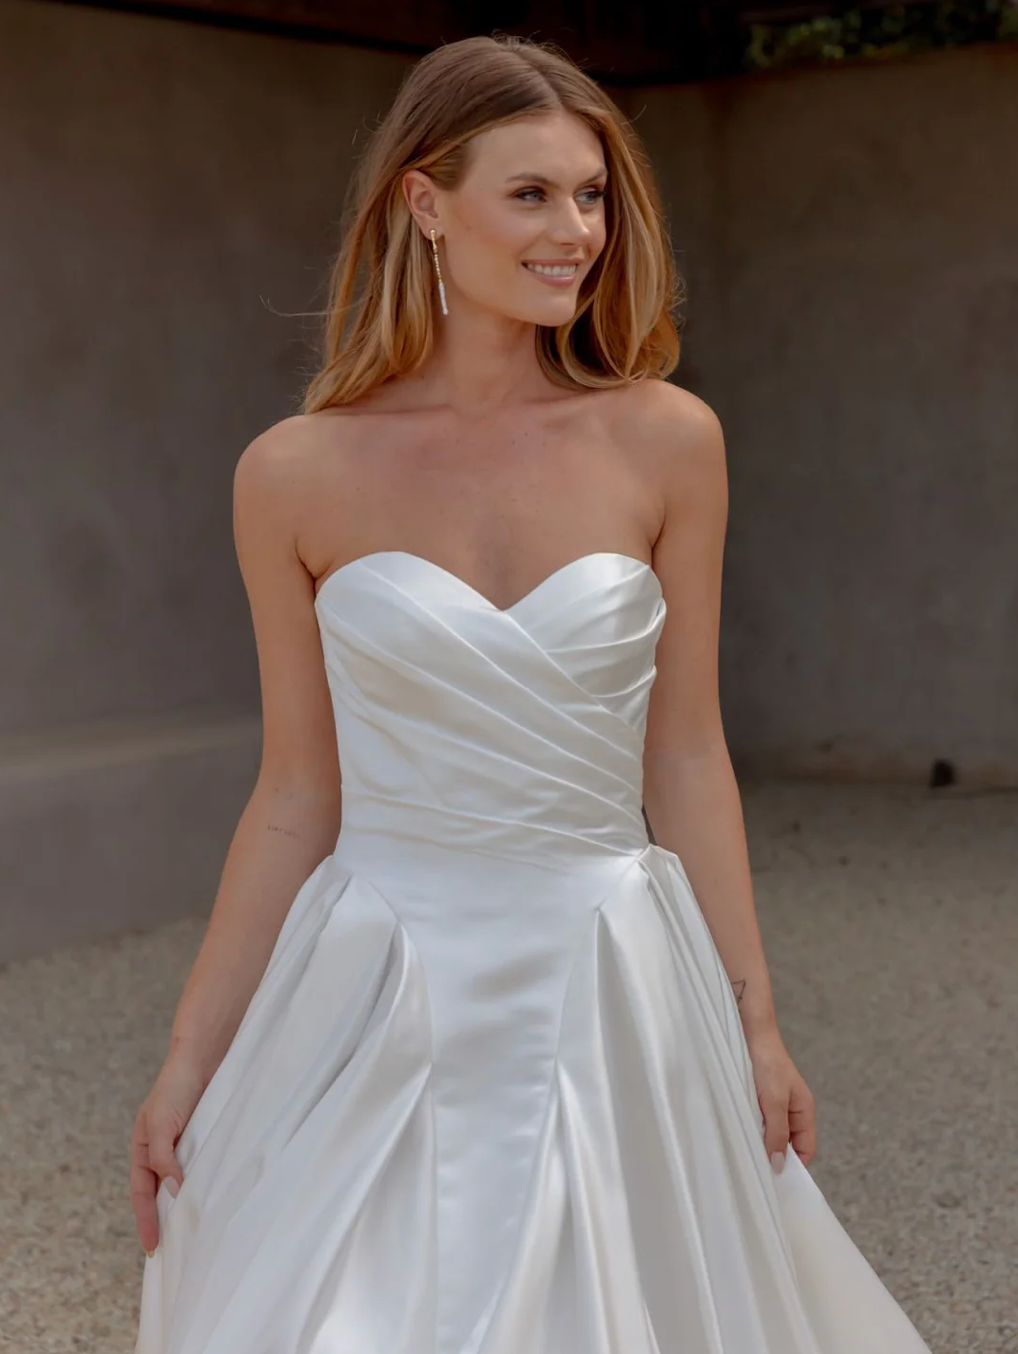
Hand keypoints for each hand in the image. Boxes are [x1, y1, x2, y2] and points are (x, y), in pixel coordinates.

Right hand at [129, 1053, 210, 1255]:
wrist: (204, 1057)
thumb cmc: (175, 1087)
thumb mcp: (160, 1125)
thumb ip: (163, 1159)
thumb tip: (172, 1192)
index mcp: (144, 1148)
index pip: (141, 1193)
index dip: (146, 1220)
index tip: (152, 1248)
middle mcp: (164, 1150)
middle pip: (162, 1193)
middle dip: (166, 1220)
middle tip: (175, 1251)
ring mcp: (187, 1145)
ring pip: (185, 1183)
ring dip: (189, 1205)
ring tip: (197, 1234)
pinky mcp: (209, 1138)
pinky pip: (206, 1168)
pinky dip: (209, 1185)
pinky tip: (216, 1200)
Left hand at [745, 1025, 816, 1171]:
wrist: (750, 1032)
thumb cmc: (768, 1063)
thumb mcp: (774, 1101)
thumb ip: (777, 1132)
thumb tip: (779, 1165)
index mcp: (804, 1111)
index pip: (806, 1150)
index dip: (794, 1166)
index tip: (777, 1180)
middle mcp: (791, 1111)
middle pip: (787, 1144)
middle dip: (774, 1155)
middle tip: (757, 1170)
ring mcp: (774, 1105)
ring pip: (770, 1134)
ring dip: (759, 1141)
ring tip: (746, 1152)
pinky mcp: (757, 1099)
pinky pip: (757, 1122)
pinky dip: (749, 1128)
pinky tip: (739, 1132)